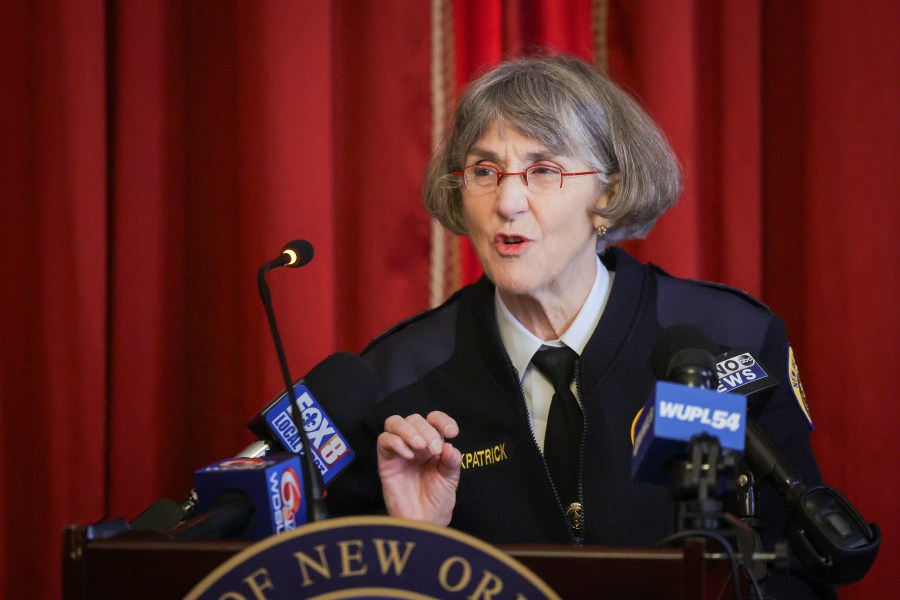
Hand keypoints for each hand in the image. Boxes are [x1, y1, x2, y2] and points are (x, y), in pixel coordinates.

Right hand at [377, 411, 460, 525]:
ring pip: (395, 423)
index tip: (452, 432)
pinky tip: (409, 456)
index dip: (442, 420)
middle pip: (414, 419)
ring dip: (408, 430)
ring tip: (419, 447)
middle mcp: (416, 444)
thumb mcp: (450, 478)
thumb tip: (449, 445)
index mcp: (433, 443)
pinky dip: (396, 443)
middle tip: (434, 449)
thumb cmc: (437, 501)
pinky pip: (384, 440)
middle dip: (426, 430)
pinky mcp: (386, 461)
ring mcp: (400, 451)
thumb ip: (451, 460)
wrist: (424, 522)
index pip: (434, 419)